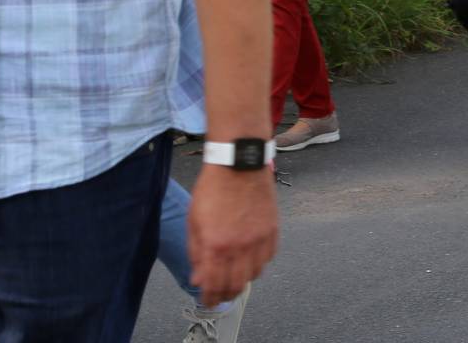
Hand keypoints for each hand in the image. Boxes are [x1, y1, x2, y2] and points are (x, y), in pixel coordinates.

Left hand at [188, 164, 277, 305]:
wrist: (239, 165)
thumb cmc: (212, 190)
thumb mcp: (194, 222)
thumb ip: (196, 253)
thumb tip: (198, 279)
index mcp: (216, 245)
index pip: (214, 285)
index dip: (210, 298)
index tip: (207, 301)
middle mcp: (240, 247)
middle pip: (236, 285)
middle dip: (226, 295)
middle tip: (220, 295)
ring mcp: (259, 239)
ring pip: (254, 274)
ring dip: (242, 280)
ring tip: (234, 276)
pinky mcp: (273, 230)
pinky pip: (268, 258)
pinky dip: (258, 264)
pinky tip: (249, 259)